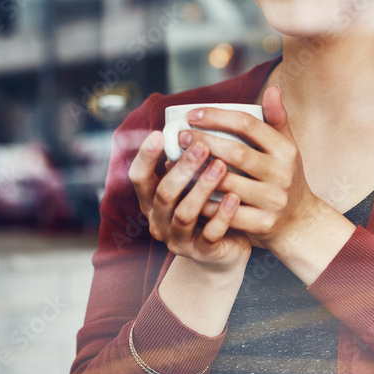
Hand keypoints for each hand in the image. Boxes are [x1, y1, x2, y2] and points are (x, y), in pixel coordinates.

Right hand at [128, 130, 250, 273]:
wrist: (224, 250)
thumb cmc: (209, 207)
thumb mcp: (194, 183)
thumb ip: (190, 160)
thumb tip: (194, 121)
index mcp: (153, 200)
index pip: (139, 177)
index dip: (145, 156)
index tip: (160, 134)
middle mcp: (159, 220)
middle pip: (163, 194)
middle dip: (182, 169)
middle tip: (201, 146)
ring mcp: (178, 239)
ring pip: (184, 214)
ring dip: (202, 188)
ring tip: (220, 167)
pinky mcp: (201, 252)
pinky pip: (210, 234)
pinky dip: (222, 215)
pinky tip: (234, 197)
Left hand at [191, 86, 319, 250]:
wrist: (300, 221)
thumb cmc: (285, 177)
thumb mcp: (287, 147)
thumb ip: (277, 119)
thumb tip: (272, 88)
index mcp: (286, 150)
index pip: (248, 124)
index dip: (218, 117)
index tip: (192, 114)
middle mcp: (282, 174)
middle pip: (236, 153)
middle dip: (204, 142)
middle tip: (179, 136)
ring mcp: (272, 200)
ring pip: (227, 183)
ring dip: (198, 172)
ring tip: (176, 161)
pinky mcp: (262, 223)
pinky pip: (225, 211)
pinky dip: (204, 201)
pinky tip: (186, 191)